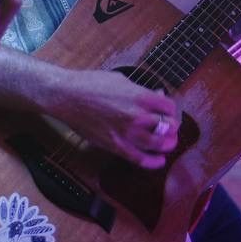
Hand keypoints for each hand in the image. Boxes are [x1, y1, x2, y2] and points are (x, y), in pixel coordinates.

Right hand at [46, 69, 178, 168]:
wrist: (68, 96)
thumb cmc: (93, 84)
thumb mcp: (122, 80)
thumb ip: (141, 91)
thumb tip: (157, 96)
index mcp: (140, 96)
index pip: (169, 107)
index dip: (171, 110)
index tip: (168, 113)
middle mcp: (137, 115)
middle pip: (167, 127)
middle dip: (172, 128)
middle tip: (170, 129)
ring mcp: (126, 132)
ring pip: (157, 144)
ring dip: (166, 145)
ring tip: (168, 144)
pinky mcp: (115, 145)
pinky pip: (139, 158)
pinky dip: (152, 162)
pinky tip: (158, 161)